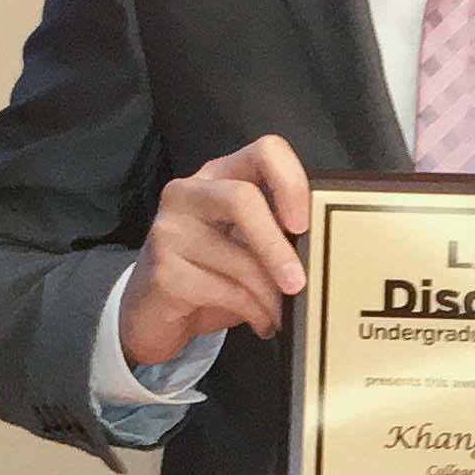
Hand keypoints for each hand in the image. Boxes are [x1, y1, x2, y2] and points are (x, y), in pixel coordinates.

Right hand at [117, 134, 308, 366]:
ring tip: (283, 314)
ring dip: (271, 296)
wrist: (149, 313)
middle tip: (298, 283)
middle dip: (277, 246)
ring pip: (238, 258)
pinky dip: (254, 313)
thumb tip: (324, 253)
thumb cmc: (208, 274)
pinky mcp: (163, 271)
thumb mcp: (244, 246)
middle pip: (243, 199)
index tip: (303, 222)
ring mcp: (171, 230)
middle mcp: (189, 193)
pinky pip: (224, 291)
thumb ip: (275, 235)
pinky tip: (261, 323)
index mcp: (219, 176)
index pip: (265, 150)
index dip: (291, 181)